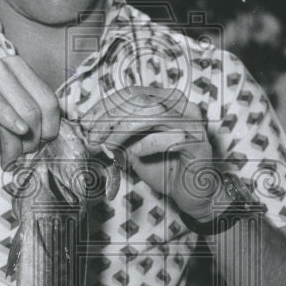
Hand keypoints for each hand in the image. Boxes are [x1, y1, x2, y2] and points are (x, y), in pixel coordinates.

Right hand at [0, 56, 60, 166]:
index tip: (42, 144)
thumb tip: (50, 135)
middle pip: (36, 108)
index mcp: (16, 67)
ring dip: (18, 141)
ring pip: (18, 110)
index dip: (51, 127)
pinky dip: (7, 120)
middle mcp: (0, 64)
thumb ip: (28, 120)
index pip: (49, 100)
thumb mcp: (6, 119)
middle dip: (34, 139)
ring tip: (11, 157)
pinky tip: (17, 132)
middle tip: (23, 156)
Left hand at [82, 86, 224, 221]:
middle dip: (111, 118)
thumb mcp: (133, 146)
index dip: (105, 106)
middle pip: (140, 100)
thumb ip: (117, 134)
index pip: (131, 93)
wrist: (190, 192)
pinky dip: (146, 145)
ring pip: (154, 113)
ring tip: (108, 145)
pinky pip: (169, 137)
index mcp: (166, 100)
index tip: (86, 123)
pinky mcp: (199, 143)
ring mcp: (193, 123)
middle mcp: (182, 106)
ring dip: (124, 130)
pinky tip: (134, 155)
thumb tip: (90, 128)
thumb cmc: (163, 166)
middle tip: (93, 136)